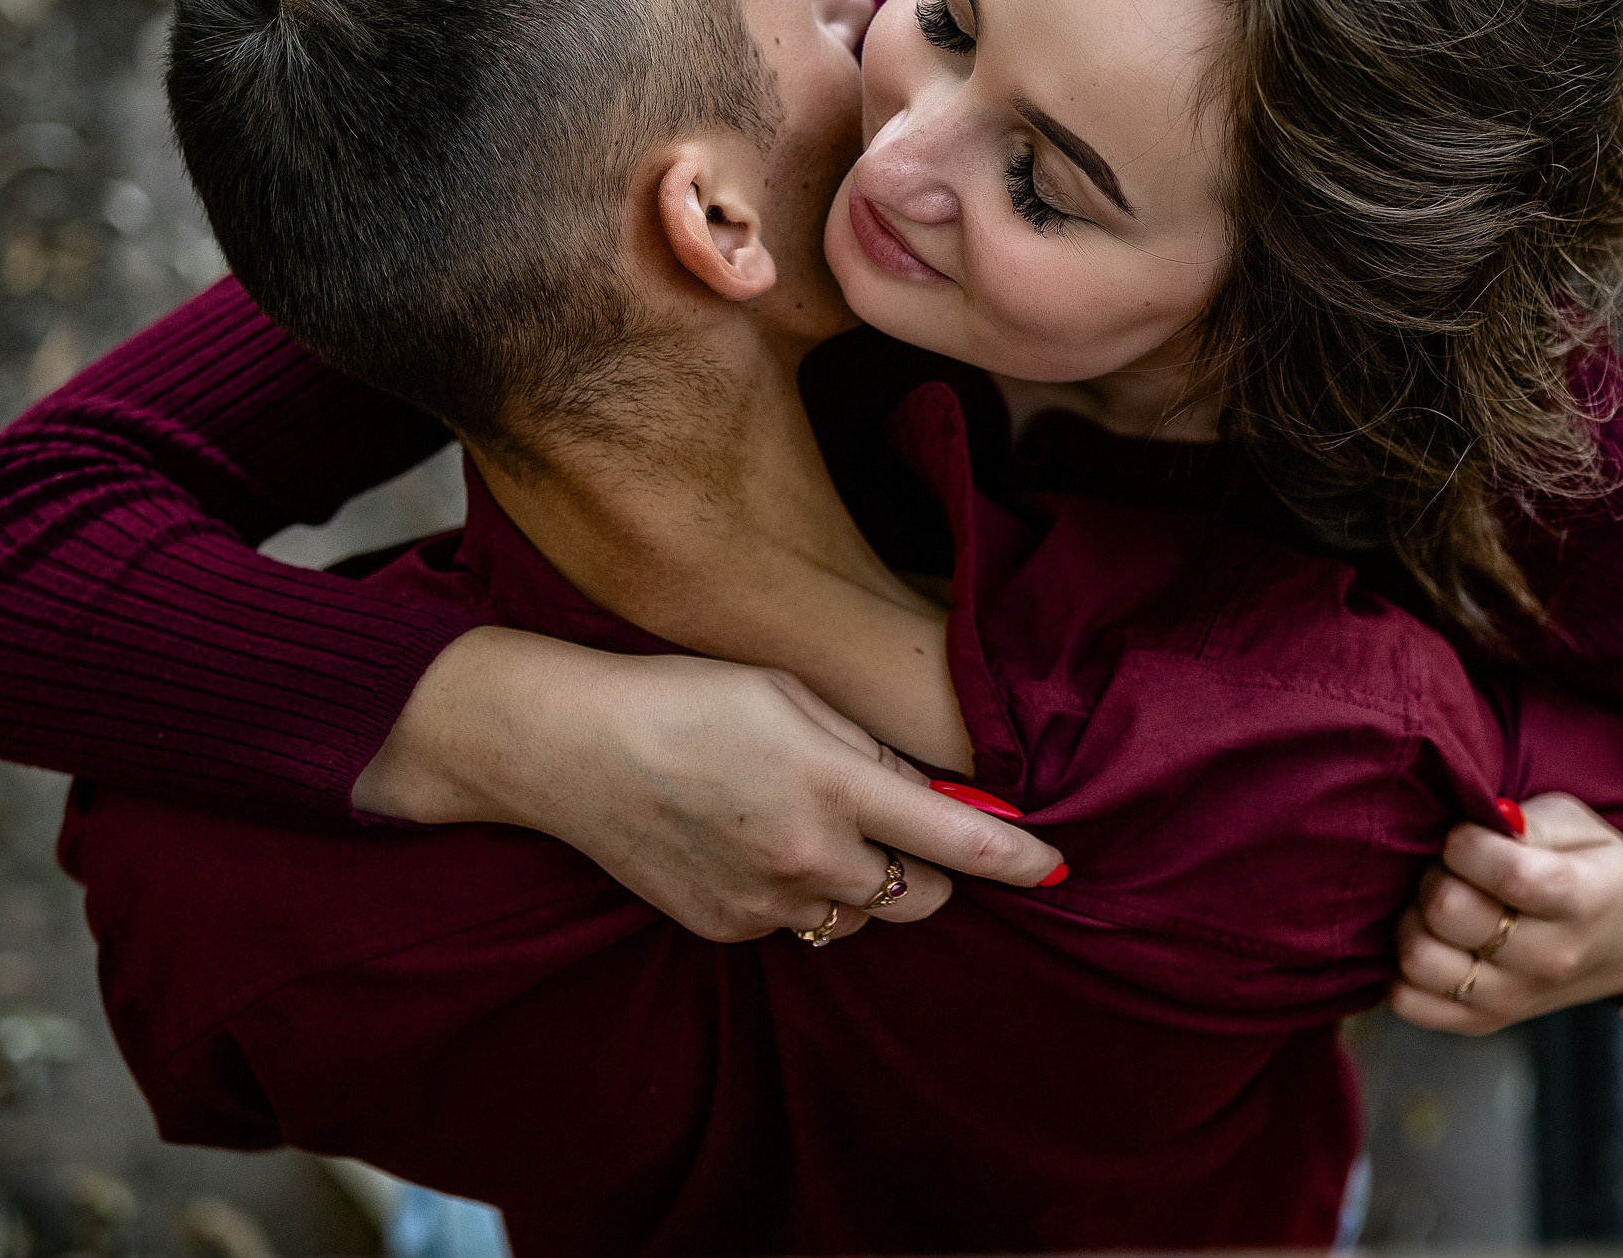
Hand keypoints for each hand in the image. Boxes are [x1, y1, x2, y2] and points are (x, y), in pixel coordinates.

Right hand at [353, 627, 1064, 941]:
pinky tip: (759, 844)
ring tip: (814, 825)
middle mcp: (808, 856)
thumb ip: (872, 749)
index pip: (961, 840)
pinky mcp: (725, 929)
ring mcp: (765, 902)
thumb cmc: (686, 695)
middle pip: (924, 899)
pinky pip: (799, 926)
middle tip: (902, 823)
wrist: (567, 747)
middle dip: (935, 869)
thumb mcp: (793, 694)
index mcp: (836, 784)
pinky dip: (802, 895)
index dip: (1020, 856)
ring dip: (867, 885)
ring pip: (863, 918)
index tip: (1055, 864)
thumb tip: (937, 795)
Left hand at [1389, 792, 1622, 1035]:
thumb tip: (1480, 823)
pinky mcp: (1482, 1022)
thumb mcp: (1576, 825)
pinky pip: (1408, 1001)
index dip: (1465, 843)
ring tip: (1438, 903)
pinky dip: (1403, 968)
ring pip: (1419, 958)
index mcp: (1584, 899)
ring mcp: (1513, 998)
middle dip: (1436, 872)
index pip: (1508, 874)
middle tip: (1450, 867)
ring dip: (1413, 918)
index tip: (1464, 835)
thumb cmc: (1590, 868)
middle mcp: (1549, 958)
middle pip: (1449, 911)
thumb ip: (1527, 821)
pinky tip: (1430, 939)